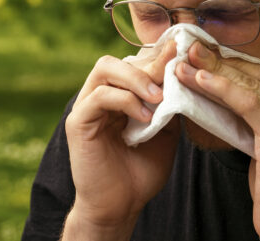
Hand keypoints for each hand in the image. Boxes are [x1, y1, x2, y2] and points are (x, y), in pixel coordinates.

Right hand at [63, 41, 179, 239]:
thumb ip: (169, 103)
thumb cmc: (142, 170)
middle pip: (119, 59)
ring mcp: (87, 106)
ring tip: (158, 97)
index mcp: (119, 94)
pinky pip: (98, 96)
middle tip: (172, 75)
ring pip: (105, 68)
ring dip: (136, 79)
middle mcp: (100, 94)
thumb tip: (181, 74)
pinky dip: (124, 100)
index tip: (181, 53)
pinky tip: (144, 117)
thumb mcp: (166, 131)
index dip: (157, 56)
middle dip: (149, 65)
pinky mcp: (78, 121)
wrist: (122, 205)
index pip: (134, 62)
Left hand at [175, 42, 259, 240]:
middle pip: (254, 78)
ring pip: (248, 88)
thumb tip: (213, 88)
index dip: (230, 62)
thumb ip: (248, 114)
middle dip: (217, 62)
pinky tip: (201, 79)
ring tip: (183, 64)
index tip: (201, 52)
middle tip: (187, 49)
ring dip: (211, 74)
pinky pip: (247, 104)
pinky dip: (222, 89)